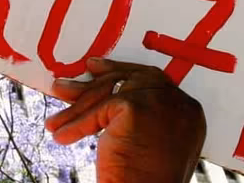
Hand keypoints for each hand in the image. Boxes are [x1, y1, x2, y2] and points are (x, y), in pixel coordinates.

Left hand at [45, 58, 204, 182]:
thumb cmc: (148, 182)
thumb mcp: (151, 142)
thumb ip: (140, 118)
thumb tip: (106, 99)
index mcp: (188, 112)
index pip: (152, 80)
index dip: (122, 74)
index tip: (97, 72)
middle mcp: (179, 102)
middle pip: (130, 80)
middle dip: (97, 80)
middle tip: (70, 83)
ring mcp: (158, 102)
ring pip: (109, 94)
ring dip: (76, 107)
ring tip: (55, 120)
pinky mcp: (134, 108)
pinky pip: (96, 111)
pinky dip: (76, 125)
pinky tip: (62, 135)